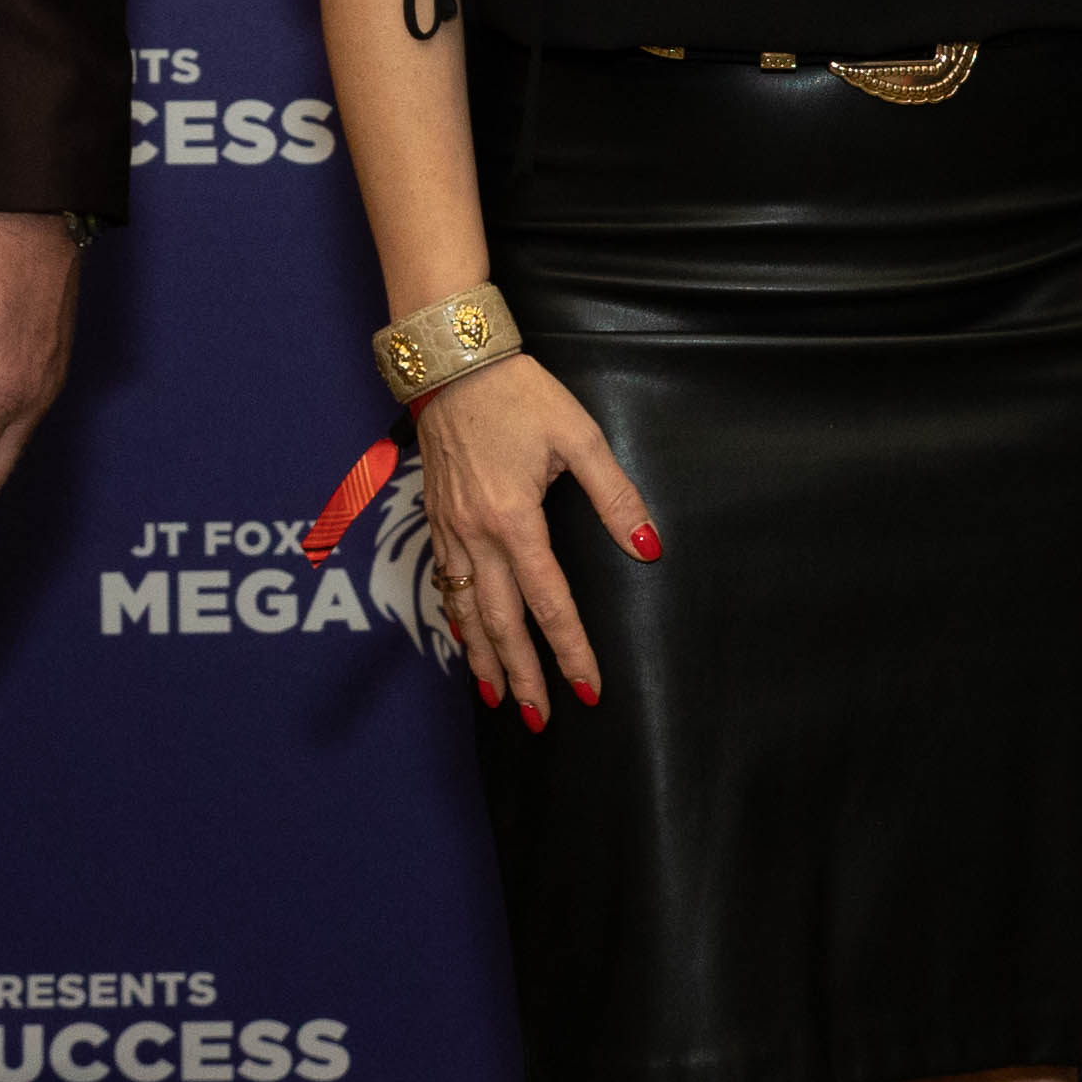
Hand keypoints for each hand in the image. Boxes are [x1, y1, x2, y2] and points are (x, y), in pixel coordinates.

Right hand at [410, 356, 653, 727]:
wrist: (453, 362)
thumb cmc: (518, 394)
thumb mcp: (579, 436)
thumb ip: (615, 495)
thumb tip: (647, 547)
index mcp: (514, 520)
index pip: (549, 602)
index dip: (570, 650)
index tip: (587, 689)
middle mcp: (476, 535)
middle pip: (500, 622)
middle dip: (521, 674)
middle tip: (538, 719)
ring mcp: (449, 529)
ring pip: (465, 610)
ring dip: (483, 658)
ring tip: (497, 697)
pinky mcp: (435, 518)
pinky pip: (446, 584)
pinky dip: (457, 620)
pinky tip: (466, 638)